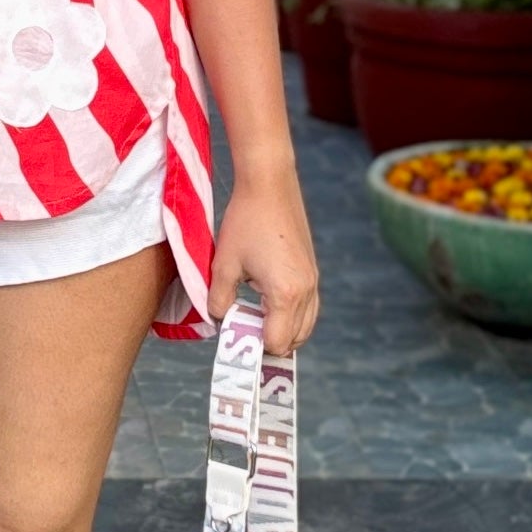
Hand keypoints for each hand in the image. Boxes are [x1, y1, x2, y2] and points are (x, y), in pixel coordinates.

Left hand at [209, 179, 319, 353]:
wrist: (270, 185)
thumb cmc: (245, 221)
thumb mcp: (223, 264)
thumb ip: (219, 300)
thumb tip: (220, 319)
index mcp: (285, 293)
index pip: (275, 342)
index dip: (253, 346)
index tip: (234, 336)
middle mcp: (305, 291)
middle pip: (294, 340)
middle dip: (268, 341)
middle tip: (243, 329)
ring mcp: (313, 281)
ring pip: (305, 327)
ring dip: (282, 330)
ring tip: (254, 317)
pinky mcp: (312, 272)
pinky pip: (309, 309)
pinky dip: (292, 316)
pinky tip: (268, 302)